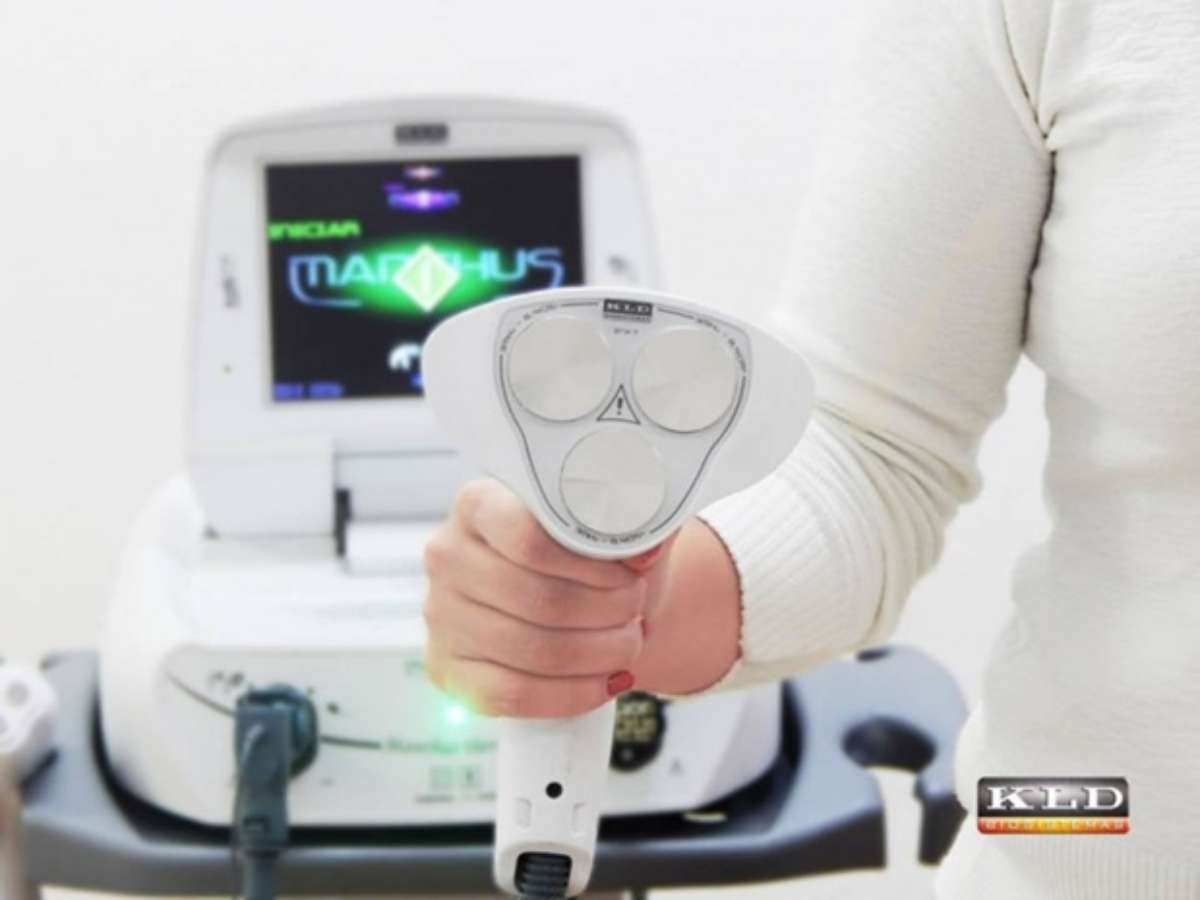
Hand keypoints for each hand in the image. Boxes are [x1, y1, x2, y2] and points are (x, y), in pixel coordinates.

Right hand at [422, 479, 742, 717]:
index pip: (527, 536)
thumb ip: (632, 520)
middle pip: (538, 599)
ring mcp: (442, 616)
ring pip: (532, 651)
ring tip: (629, 643)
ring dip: (599, 654)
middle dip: (606, 612)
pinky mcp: (448, 670)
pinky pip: (513, 695)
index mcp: (478, 502)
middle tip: (638, 609)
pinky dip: (572, 694)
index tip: (631, 573)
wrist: (575, 601)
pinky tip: (606, 682)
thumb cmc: (592, 557)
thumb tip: (646, 547)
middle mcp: (448, 556)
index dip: (590, 565)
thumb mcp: (613, 523)